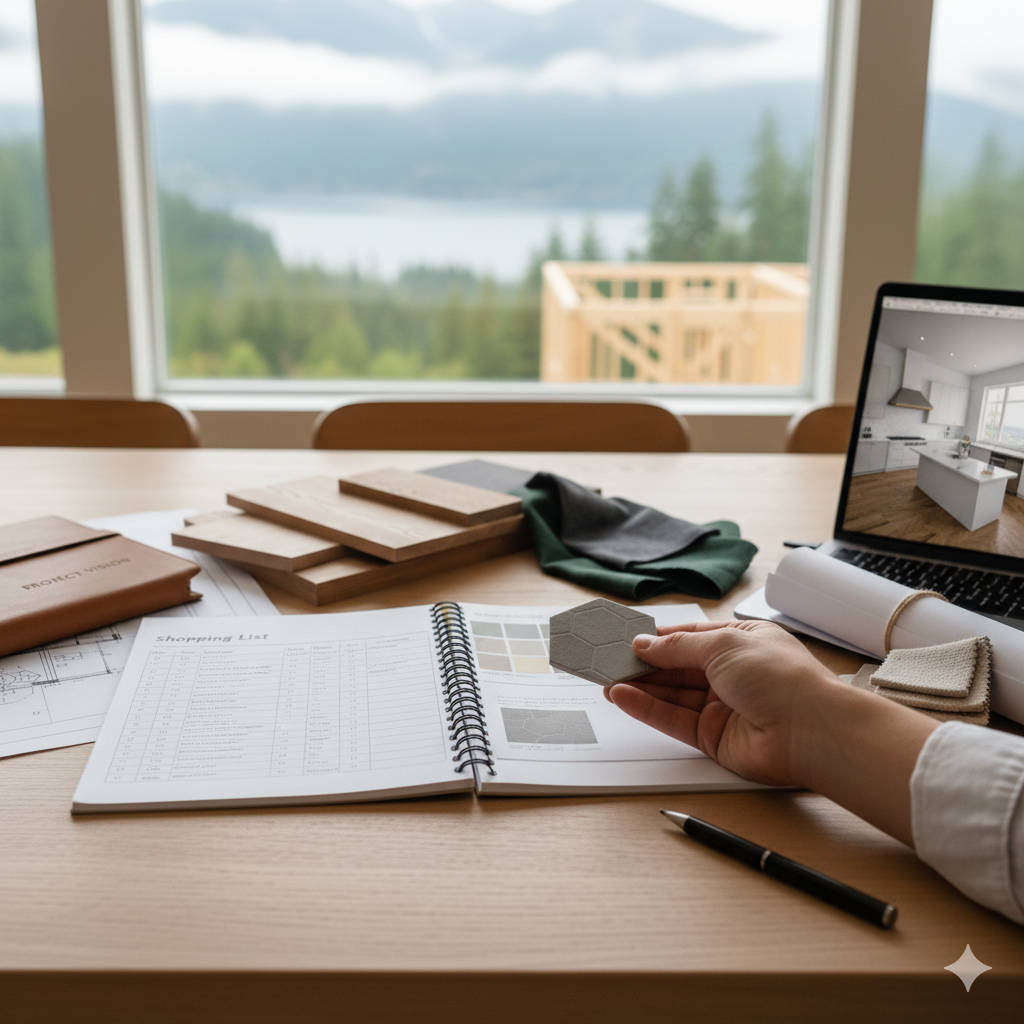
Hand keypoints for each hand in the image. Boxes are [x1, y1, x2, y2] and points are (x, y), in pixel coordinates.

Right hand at [604, 620, 837, 786]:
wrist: (810, 731)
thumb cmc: (782, 678)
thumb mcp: (722, 644)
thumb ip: (677, 647)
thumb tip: (645, 645)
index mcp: (741, 641)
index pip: (690, 636)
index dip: (658, 638)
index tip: (626, 637)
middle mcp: (732, 673)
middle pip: (676, 668)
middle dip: (642, 664)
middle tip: (606, 660)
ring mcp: (722, 706)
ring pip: (671, 695)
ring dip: (638, 686)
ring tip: (605, 678)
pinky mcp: (713, 737)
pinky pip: (672, 720)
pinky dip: (646, 709)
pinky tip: (622, 697)